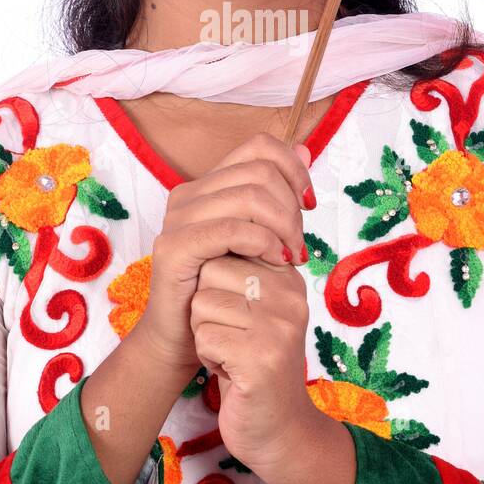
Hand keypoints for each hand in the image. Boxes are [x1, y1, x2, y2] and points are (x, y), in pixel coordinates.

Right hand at [138, 132, 314, 376]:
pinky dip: (262, 242)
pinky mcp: (175, 248)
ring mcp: (178, 219)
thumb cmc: (225, 288)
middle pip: (259, 171)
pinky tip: (275, 260)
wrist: (186, 336)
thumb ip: (278, 196)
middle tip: (299, 244)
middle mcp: (189, 194)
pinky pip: (230, 230)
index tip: (309, 205)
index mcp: (209, 185)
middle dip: (291, 207)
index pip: (259, 147)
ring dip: (283, 226)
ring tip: (291, 256)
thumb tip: (304, 149)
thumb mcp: (260, 237)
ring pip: (248, 196)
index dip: (293, 169)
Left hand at [190, 242, 316, 468]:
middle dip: (206, 308)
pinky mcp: (261, 358)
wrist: (278, 429)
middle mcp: (290, 297)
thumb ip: (243, 271)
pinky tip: (230, 372)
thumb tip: (211, 227)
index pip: (228, 248)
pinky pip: (204, 337)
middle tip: (232, 336)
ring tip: (232, 354)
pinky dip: (207, 358)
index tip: (237, 314)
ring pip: (202, 304)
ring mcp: (279, 327)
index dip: (215, 285)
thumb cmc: (256, 364)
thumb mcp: (257, 310)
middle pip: (210, 272)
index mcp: (289, 278)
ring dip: (206, 334)